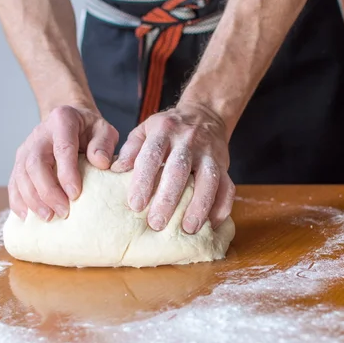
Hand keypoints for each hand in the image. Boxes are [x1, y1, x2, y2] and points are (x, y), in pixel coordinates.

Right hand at [9, 105, 118, 220]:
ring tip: (49, 217)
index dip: (67, 173)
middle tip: (63, 212)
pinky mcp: (19, 161)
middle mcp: (40, 134)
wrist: (71, 121)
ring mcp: (26, 148)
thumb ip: (104, 144)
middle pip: (36, 164)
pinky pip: (13, 182)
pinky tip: (26, 216)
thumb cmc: (90, 130)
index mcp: (62, 121)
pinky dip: (18, 200)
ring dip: (33, 199)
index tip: (75, 195)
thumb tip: (101, 162)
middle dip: (48, 191)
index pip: (62, 149)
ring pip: (21, 175)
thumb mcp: (104, 130)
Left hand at [111, 102, 234, 233]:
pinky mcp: (225, 166)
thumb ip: (131, 149)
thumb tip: (115, 170)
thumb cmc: (168, 129)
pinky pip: (228, 187)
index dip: (144, 180)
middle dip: (168, 198)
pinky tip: (212, 224)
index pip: (152, 155)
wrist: (204, 114)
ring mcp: (210, 153)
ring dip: (199, 206)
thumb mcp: (145, 130)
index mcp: (164, 131)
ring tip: (188, 228)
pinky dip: (222, 207)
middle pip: (179, 169)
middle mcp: (189, 140)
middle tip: (156, 223)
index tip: (135, 205)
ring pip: (208, 180)